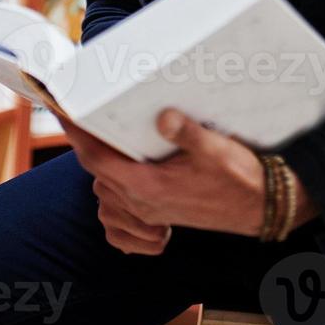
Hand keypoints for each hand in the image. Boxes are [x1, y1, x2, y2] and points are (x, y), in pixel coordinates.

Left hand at [60, 109, 317, 252]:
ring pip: (108, 186)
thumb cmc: (238, 179)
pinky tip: (126, 164)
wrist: (262, 207)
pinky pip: (123, 198)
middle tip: (80, 114)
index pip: (97, 160)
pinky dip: (116, 181)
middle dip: (87, 144)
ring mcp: (151, 210)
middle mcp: (143, 202)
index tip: (63, 112)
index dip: (76, 136)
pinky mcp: (161, 211)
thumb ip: (186, 132)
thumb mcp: (214, 149)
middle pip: (97, 172)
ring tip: (102, 135)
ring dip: (102, 163)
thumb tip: (163, 116)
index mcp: (148, 187)